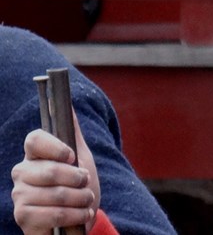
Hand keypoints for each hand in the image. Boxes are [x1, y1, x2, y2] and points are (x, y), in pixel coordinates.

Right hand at [11, 114, 100, 233]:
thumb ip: (72, 130)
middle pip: (51, 171)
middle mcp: (22, 172)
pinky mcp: (23, 217)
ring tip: (87, 200)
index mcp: (35, 154)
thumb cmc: (78, 184)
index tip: (72, 157)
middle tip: (86, 184)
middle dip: (79, 180)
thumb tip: (60, 101)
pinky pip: (54, 214)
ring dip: (82, 199)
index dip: (56, 147)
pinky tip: (82, 214)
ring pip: (57, 195)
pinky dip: (76, 215)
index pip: (35, 139)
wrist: (79, 217)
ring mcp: (20, 195)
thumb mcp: (81, 155)